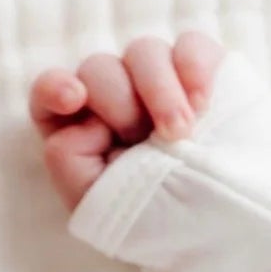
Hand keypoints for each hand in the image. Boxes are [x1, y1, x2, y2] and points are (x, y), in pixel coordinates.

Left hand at [28, 31, 226, 213]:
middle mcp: (114, 99)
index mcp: (78, 129)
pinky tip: (203, 103)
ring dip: (159, 89)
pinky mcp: (201, 74)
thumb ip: (67, 161)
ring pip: (144, 52)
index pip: (49, 92)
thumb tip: (85, 123)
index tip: (74, 98)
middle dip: (120, 101)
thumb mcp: (96, 204)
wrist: (221, 226)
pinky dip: (194, 66)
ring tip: (181, 132)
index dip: (54, 86)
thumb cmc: (152, 220)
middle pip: (99, 68)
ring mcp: (157, 83)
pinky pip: (192, 45)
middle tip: (144, 138)